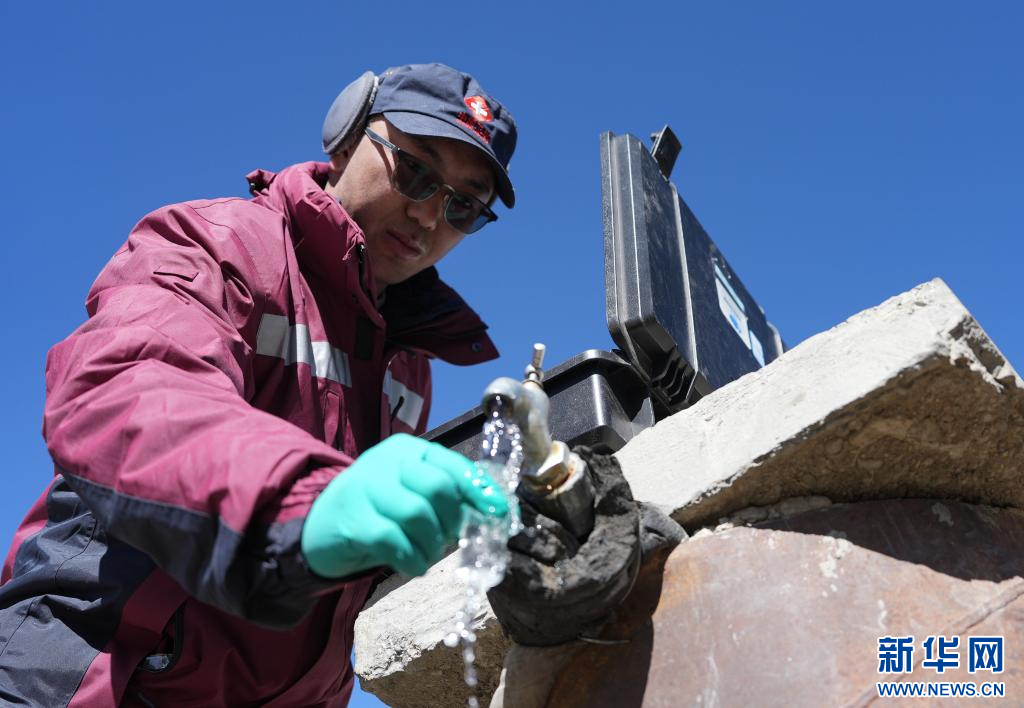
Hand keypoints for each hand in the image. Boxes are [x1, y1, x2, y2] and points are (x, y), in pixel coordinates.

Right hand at [301, 433, 508, 577]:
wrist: (319, 524)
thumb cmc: (377, 509)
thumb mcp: (410, 490)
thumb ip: (446, 495)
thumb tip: (495, 511)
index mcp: (408, 450)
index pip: (453, 465)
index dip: (481, 491)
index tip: (499, 514)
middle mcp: (387, 462)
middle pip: (439, 488)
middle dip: (454, 520)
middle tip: (450, 538)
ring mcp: (366, 489)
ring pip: (419, 515)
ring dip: (433, 543)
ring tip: (428, 553)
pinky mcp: (353, 521)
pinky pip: (395, 541)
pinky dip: (413, 559)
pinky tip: (414, 564)